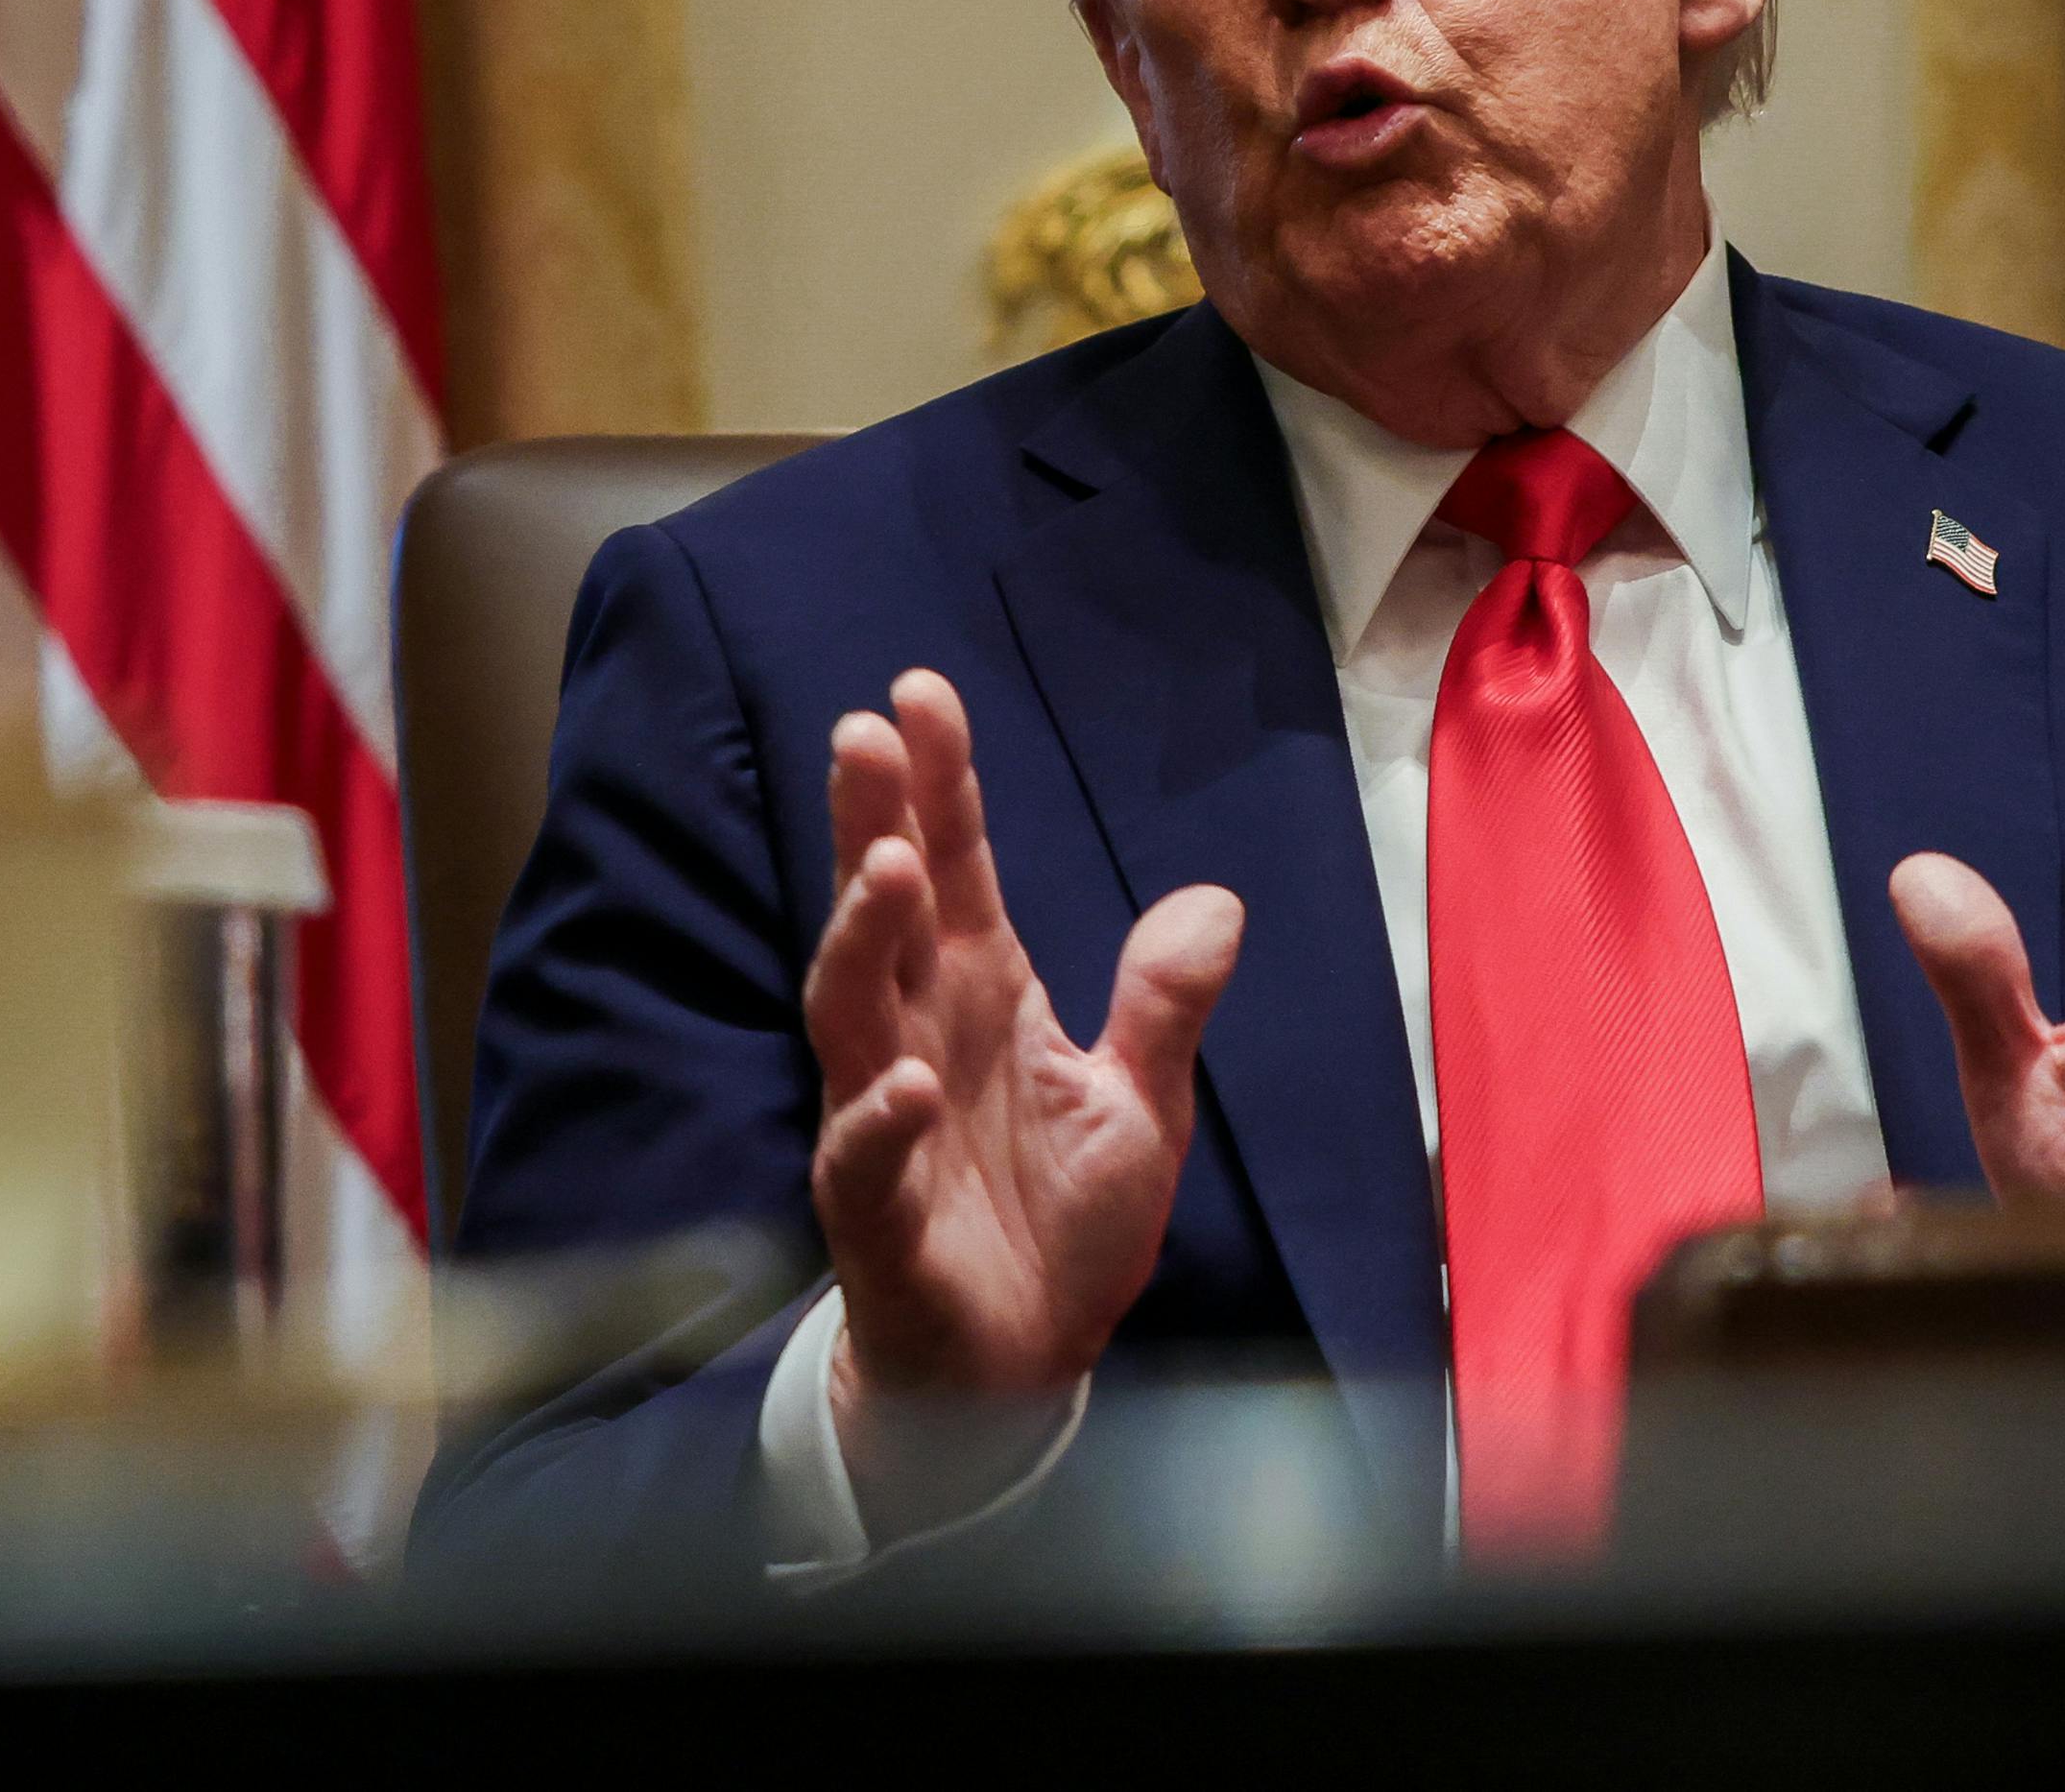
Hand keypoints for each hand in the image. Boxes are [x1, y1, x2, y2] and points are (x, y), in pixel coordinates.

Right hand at [806, 670, 1242, 1538]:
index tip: (919, 692)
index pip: (956, 870)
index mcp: (984, 995)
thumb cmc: (1065, 1226)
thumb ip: (1166, 1006)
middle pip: (884, 914)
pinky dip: (879, 1121)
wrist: (1023, 1371)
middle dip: (870, 821)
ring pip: (851, 1013)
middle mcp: (919, 1037)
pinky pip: (862, 1160)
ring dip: (861, 940)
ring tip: (885, 867)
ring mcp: (884, 1120)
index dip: (939, 785)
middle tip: (863, 733)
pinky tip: (906, 1083)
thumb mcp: (1144, 1104)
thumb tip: (1213, 899)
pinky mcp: (876, 1216)